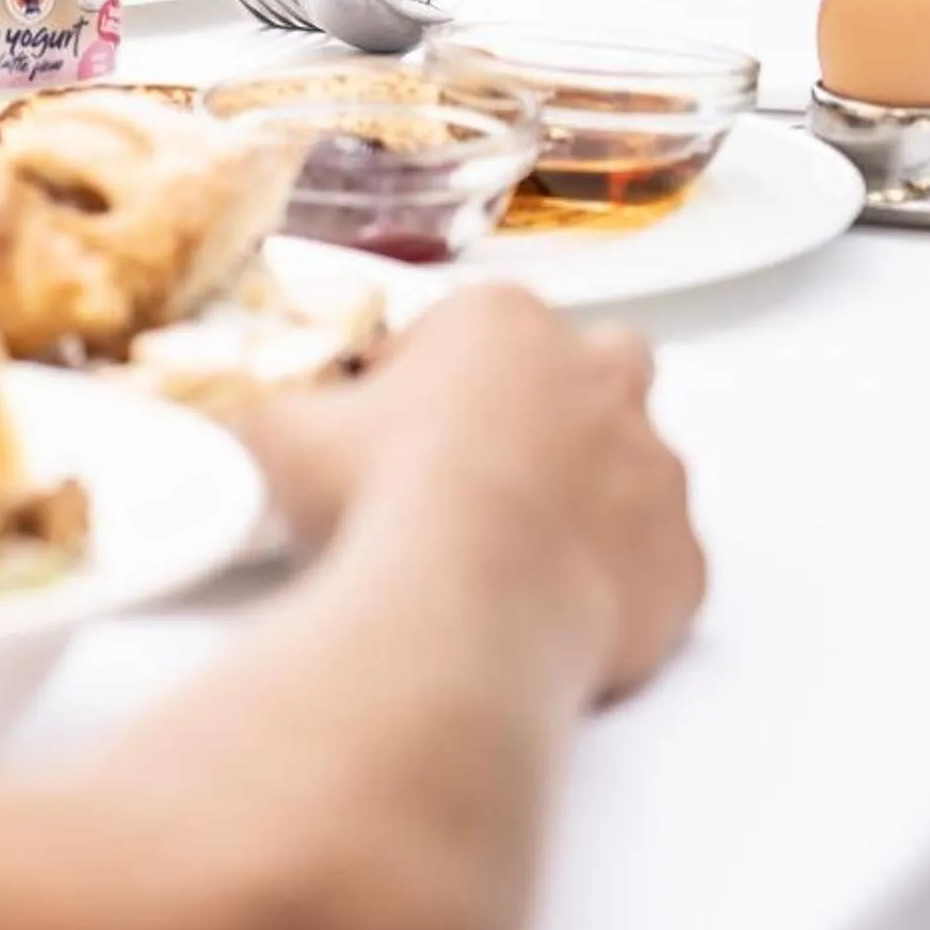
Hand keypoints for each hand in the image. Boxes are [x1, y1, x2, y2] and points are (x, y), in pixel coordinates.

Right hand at [242, 285, 705, 699]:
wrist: (459, 604)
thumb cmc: (378, 495)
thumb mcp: (280, 433)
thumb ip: (276, 414)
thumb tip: (245, 423)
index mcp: (504, 322)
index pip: (476, 325)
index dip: (429, 375)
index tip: (393, 422)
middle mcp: (601, 379)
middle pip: (599, 368)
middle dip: (556, 404)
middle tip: (483, 465)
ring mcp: (657, 472)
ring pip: (640, 468)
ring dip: (591, 496)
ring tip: (509, 552)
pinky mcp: (683, 563)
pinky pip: (658, 565)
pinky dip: (618, 583)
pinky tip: (551, 607)